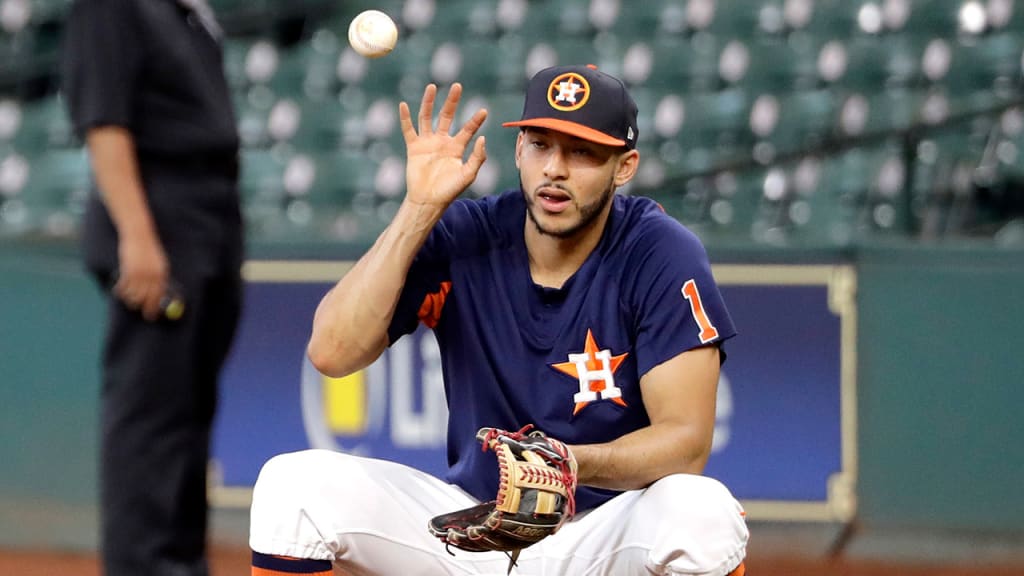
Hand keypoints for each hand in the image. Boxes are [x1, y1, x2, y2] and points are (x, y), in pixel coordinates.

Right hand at [114, 230, 169, 321]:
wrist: (139, 235)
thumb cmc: (148, 250)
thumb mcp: (158, 264)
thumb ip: (157, 278)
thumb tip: (157, 296)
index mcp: (162, 274)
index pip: (159, 296)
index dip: (153, 308)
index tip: (150, 315)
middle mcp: (152, 276)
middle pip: (147, 299)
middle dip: (142, 308)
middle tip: (137, 310)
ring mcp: (140, 274)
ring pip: (134, 295)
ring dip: (129, 299)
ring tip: (127, 298)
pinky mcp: (128, 270)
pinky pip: (124, 287)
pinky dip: (120, 290)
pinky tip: (118, 290)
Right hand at [400, 83, 487, 207]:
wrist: (428, 200)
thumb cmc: (450, 190)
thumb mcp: (468, 174)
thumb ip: (477, 157)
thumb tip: (483, 138)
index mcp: (456, 147)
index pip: (468, 129)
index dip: (475, 120)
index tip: (484, 110)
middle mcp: (442, 141)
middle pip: (447, 116)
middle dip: (452, 101)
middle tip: (457, 86)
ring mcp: (427, 143)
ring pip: (427, 118)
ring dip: (429, 102)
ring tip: (432, 86)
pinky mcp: (414, 147)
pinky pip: (408, 130)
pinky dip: (405, 118)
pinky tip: (403, 105)